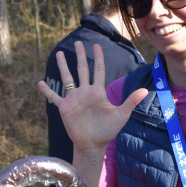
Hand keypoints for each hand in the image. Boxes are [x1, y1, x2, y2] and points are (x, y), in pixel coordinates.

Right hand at [38, 41, 146, 157]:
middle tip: (78, 42)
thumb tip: (145, 90)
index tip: (96, 45)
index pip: (98, 70)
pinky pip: (54, 97)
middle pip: (82, 69)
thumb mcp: (121, 114)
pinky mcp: (65, 108)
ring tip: (58, 53)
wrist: (93, 144)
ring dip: (63, 66)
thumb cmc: (108, 130)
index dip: (97, 58)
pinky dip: (47, 91)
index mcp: (98, 92)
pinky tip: (40, 83)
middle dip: (80, 56)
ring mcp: (74, 99)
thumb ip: (131, 101)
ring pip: (67, 78)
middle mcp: (85, 92)